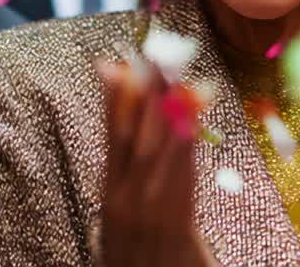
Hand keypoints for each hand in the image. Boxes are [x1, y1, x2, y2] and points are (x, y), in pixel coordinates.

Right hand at [98, 60, 215, 266]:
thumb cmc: (141, 260)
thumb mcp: (126, 220)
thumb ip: (127, 180)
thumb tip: (133, 139)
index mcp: (110, 199)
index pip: (111, 138)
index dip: (111, 99)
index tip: (112, 63)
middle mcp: (125, 202)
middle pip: (133, 138)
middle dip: (142, 94)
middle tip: (151, 54)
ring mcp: (150, 214)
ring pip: (156, 152)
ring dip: (166, 110)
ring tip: (172, 73)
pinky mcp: (176, 229)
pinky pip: (181, 180)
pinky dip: (184, 147)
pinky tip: (189, 120)